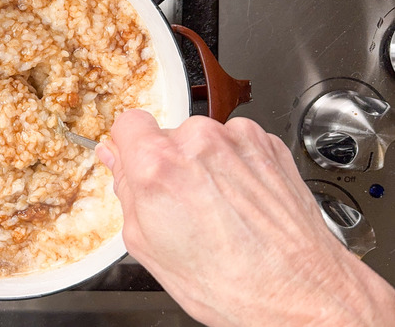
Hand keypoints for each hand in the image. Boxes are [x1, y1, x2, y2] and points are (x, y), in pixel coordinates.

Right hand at [96, 110, 394, 326]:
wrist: (298, 292)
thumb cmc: (228, 282)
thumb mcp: (148, 245)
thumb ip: (127, 192)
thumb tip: (116, 163)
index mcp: (157, 166)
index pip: (128, 122)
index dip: (129, 146)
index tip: (135, 160)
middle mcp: (198, 143)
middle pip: (168, 134)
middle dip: (169, 162)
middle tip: (182, 204)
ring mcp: (237, 140)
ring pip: (204, 139)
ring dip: (205, 163)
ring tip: (219, 209)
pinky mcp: (268, 144)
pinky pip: (237, 143)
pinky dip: (236, 164)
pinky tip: (241, 202)